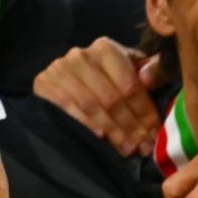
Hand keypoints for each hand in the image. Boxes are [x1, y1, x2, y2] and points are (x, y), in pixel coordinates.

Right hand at [33, 37, 163, 156]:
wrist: (72, 78)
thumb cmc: (113, 77)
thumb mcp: (135, 71)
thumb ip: (153, 72)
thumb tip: (149, 79)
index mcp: (106, 49)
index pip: (129, 85)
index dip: (144, 111)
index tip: (154, 131)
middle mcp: (81, 55)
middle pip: (111, 98)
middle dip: (130, 126)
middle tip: (143, 146)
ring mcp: (59, 68)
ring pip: (92, 106)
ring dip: (113, 130)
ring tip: (127, 148)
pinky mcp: (43, 82)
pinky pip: (68, 107)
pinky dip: (87, 124)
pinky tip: (101, 137)